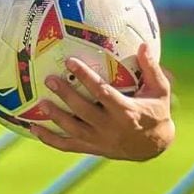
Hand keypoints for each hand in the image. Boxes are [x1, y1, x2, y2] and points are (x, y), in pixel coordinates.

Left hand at [30, 42, 174, 160]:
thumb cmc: (156, 111)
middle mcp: (111, 128)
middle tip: (49, 79)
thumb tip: (145, 44)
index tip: (70, 62)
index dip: (86, 78)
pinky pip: (68, 146)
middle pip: (83, 111)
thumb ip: (151, 69)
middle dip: (66, 95)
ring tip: (40, 102)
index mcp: (126, 111)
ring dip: (56, 117)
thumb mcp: (160, 91)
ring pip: (73, 130)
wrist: (155, 147)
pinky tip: (33, 129)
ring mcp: (100, 141)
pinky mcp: (93, 149)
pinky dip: (50, 140)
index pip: (102, 93)